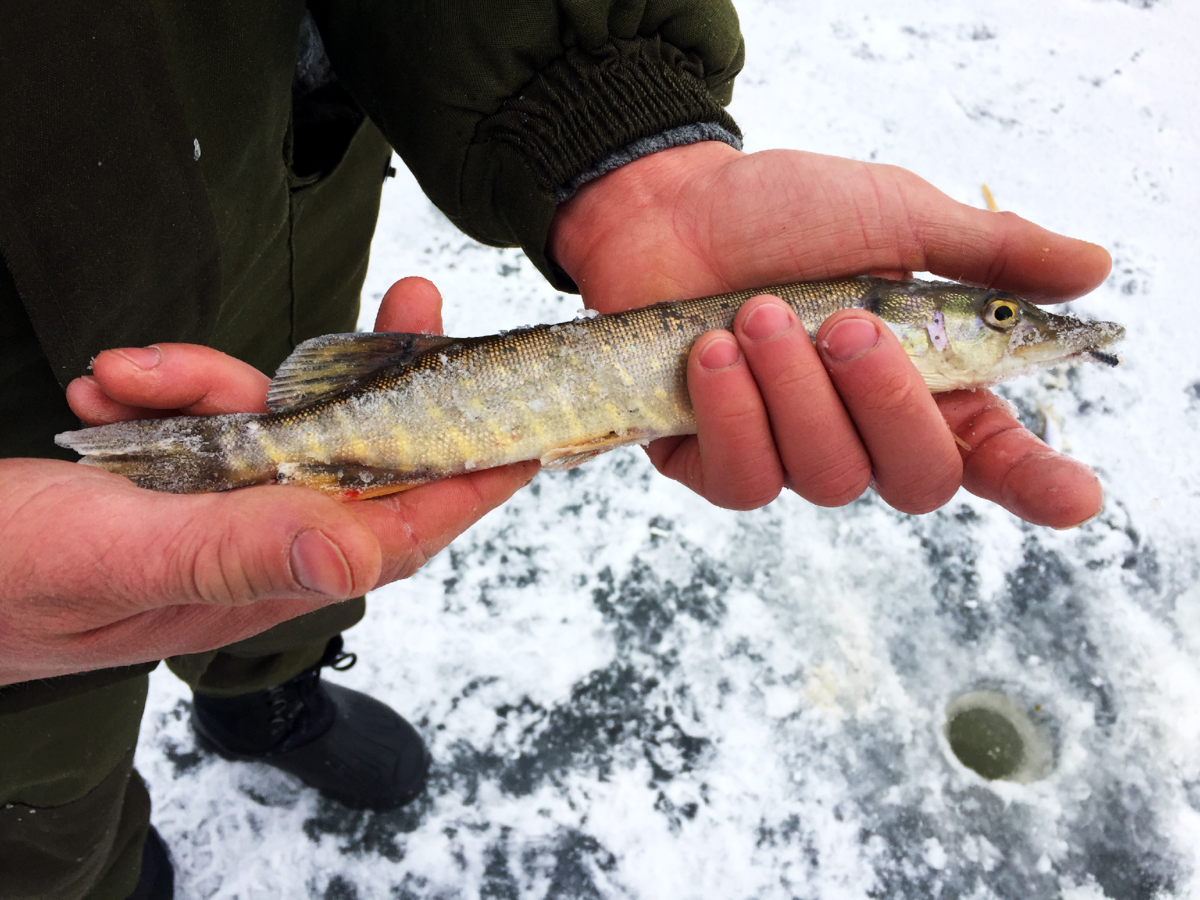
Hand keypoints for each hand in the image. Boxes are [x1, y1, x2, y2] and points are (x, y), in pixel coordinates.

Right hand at [0, 278, 535, 684]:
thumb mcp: (120, 557)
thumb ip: (237, 553)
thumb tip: (360, 556)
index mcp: (261, 581)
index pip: (399, 530)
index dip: (467, 479)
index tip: (523, 427)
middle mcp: (253, 550)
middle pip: (357, 463)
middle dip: (380, 383)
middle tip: (414, 302)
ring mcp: (214, 515)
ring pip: (270, 430)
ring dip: (216, 382)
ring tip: (129, 373)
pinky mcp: (172, 485)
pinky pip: (202, 422)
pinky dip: (163, 391)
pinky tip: (107, 387)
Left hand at [548, 143, 1110, 526]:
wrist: (671, 206)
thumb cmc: (783, 211)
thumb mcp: (895, 215)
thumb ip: (987, 251)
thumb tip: (1092, 269)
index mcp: (922, 379)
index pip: (994, 454)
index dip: (1038, 483)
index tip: (1075, 495)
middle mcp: (863, 430)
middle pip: (916, 478)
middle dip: (885, 400)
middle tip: (842, 322)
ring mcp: (790, 453)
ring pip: (827, 479)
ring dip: (795, 391)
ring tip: (756, 314)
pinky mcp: (715, 463)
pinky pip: (744, 481)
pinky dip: (733, 413)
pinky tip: (709, 354)